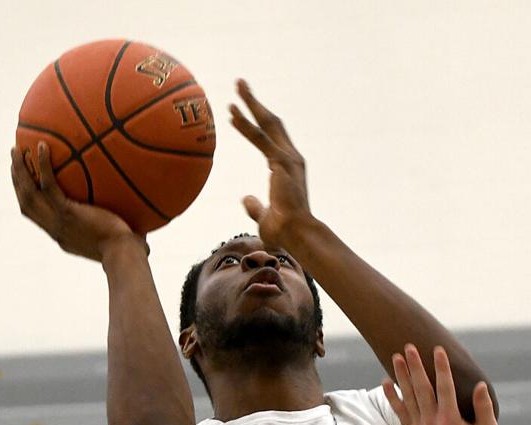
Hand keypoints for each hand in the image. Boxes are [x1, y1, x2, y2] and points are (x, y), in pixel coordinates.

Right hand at [10, 144, 142, 261]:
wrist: (124, 255)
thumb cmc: (129, 251)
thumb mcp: (119, 237)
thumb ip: (121, 225)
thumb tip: (140, 216)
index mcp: (63, 235)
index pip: (38, 217)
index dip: (29, 199)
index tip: (26, 182)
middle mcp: (55, 229)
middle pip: (25, 203)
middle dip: (17, 181)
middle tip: (15, 159)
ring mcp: (58, 221)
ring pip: (28, 193)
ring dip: (19, 170)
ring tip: (16, 149)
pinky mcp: (66, 212)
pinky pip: (49, 184)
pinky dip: (43, 165)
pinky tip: (42, 145)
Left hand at [229, 79, 313, 247]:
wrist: (298, 235)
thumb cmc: (284, 231)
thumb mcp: (264, 217)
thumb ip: (254, 206)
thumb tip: (245, 199)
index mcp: (288, 167)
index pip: (271, 137)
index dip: (257, 121)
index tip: (241, 108)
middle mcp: (292, 157)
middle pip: (272, 121)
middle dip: (255, 101)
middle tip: (240, 83)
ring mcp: (288, 158)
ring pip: (268, 123)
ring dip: (251, 102)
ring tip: (237, 85)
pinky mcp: (281, 163)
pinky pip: (260, 139)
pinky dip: (246, 125)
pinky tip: (232, 114)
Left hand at [383, 345, 497, 424]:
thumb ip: (484, 408)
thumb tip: (480, 385)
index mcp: (450, 422)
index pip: (445, 388)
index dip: (441, 368)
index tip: (437, 350)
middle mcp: (432, 423)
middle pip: (421, 389)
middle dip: (415, 366)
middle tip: (409, 347)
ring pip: (408, 397)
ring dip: (401, 376)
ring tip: (396, 357)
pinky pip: (400, 411)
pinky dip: (392, 397)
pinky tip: (385, 381)